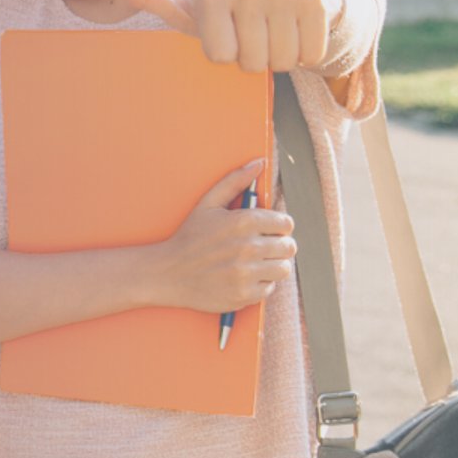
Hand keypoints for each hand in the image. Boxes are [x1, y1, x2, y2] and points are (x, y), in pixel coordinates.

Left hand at [101, 0, 342, 72]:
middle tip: (256, 34)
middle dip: (256, 58)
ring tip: (276, 30)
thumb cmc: (232, 9)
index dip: (226, 55)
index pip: (219, 56)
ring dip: (282, 56)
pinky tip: (299, 28)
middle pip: (251, 62)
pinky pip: (311, 54)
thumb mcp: (189, 6)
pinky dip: (308, 52)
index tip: (227, 33)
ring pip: (282, 60)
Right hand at [147, 159, 295, 314]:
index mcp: (243, 221)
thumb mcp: (207, 204)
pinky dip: (260, 284)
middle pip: (289, 247)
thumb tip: (259, 162)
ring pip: (283, 268)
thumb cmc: (189, 237)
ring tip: (254, 262)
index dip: (277, 226)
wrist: (167, 273)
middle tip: (259, 247)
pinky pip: (270, 288)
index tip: (266, 230)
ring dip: (272, 265)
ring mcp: (246, 272)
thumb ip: (235, 181)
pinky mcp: (244, 294)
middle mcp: (248, 247)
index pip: (286, 223)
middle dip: (277, 246)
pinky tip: (243, 277)